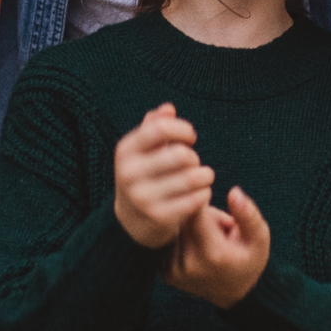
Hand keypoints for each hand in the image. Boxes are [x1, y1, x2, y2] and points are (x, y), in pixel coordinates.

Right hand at [111, 103, 214, 248]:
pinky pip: (196, 199)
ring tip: (204, 176)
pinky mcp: (159, 218)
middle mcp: (129, 174)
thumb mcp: (141, 150)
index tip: (191, 137)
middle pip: (181, 155)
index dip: (183, 129)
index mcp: (125, 151)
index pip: (161, 129)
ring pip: (192, 178)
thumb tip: (168, 109)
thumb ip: (153, 126)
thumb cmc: (143, 174)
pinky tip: (202, 193)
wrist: (130, 221)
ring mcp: (143, 198)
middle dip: (194, 157)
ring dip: (205, 175)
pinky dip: (204, 194)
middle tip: (194, 163)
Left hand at [165, 185, 270, 306]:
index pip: (196, 212)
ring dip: (187, 226)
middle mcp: (190, 266)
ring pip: (174, 229)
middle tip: (214, 224)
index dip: (202, 201)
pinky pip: (168, 242)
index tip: (209, 199)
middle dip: (197, 214)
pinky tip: (195, 247)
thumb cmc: (248, 260)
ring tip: (206, 237)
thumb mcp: (259, 238)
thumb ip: (248, 214)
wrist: (233, 294)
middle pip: (184, 219)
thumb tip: (233, 192)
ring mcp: (175, 272)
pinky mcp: (166, 273)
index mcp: (214, 255)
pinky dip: (180, 239)